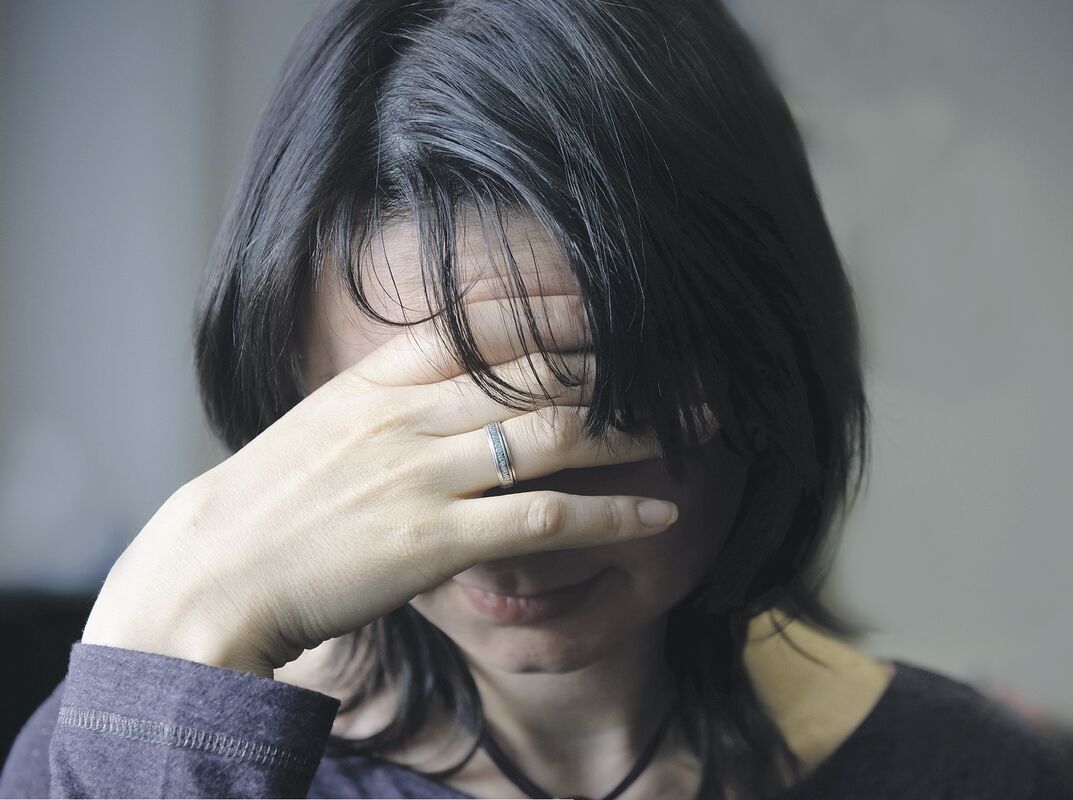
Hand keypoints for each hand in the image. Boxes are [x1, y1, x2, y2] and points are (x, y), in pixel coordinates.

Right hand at [82, 295, 684, 677]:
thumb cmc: (271, 503)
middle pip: (541, 369)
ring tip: (698, 427)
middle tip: (692, 366)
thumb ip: (392, 400)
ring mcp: (424, 473)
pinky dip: (609, 515)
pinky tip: (658, 515)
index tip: (622, 302)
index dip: (565, 307)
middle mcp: (411, 412)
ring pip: (556, 432)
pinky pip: (543, 517)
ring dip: (637, 428)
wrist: (213, 572)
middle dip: (626, 364)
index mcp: (382, 377)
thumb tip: (449, 387)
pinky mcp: (434, 541)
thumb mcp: (328, 426)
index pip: (490, 320)